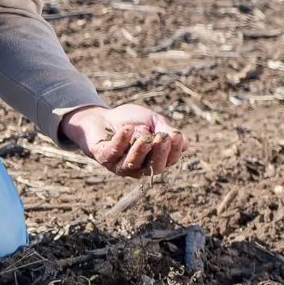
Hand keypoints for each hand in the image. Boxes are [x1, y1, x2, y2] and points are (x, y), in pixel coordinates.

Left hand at [58, 104, 187, 177]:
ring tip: (145, 137)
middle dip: (160, 153)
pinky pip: (113, 153)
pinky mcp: (104, 158)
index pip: (169, 160)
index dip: (174, 150)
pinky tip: (127, 129)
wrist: (101, 117)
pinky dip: (121, 141)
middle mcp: (139, 167)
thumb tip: (182, 141)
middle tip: (163, 137)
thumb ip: (165, 129)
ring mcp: (120, 165)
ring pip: (133, 163)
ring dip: (140, 150)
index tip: (176, 136)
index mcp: (154, 159)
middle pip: (154, 167)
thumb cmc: (130, 120)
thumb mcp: (152, 120)